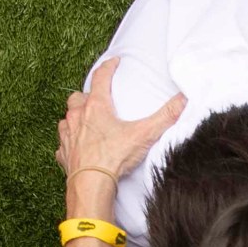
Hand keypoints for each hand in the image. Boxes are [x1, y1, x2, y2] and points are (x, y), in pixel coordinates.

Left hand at [59, 55, 184, 192]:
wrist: (91, 184)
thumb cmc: (113, 157)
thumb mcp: (144, 134)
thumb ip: (166, 116)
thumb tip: (184, 99)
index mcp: (96, 107)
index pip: (100, 77)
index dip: (108, 67)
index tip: (114, 62)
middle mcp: (77, 117)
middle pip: (77, 97)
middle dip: (86, 96)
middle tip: (97, 100)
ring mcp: (67, 135)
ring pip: (66, 119)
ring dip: (75, 119)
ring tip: (87, 124)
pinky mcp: (64, 154)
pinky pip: (63, 144)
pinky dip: (70, 144)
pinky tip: (79, 149)